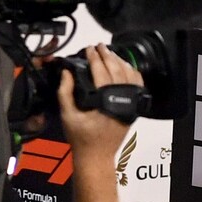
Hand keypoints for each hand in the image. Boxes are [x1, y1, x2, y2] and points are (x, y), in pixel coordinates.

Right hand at [58, 45, 141, 163]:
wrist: (97, 155)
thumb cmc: (81, 137)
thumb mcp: (67, 114)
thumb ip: (65, 92)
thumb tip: (66, 72)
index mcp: (104, 101)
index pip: (101, 72)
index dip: (94, 58)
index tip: (88, 49)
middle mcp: (121, 100)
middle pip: (117, 70)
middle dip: (107, 55)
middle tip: (99, 46)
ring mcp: (130, 104)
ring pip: (129, 76)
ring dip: (120, 62)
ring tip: (109, 53)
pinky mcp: (134, 108)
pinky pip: (137, 85)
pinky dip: (131, 73)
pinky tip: (124, 67)